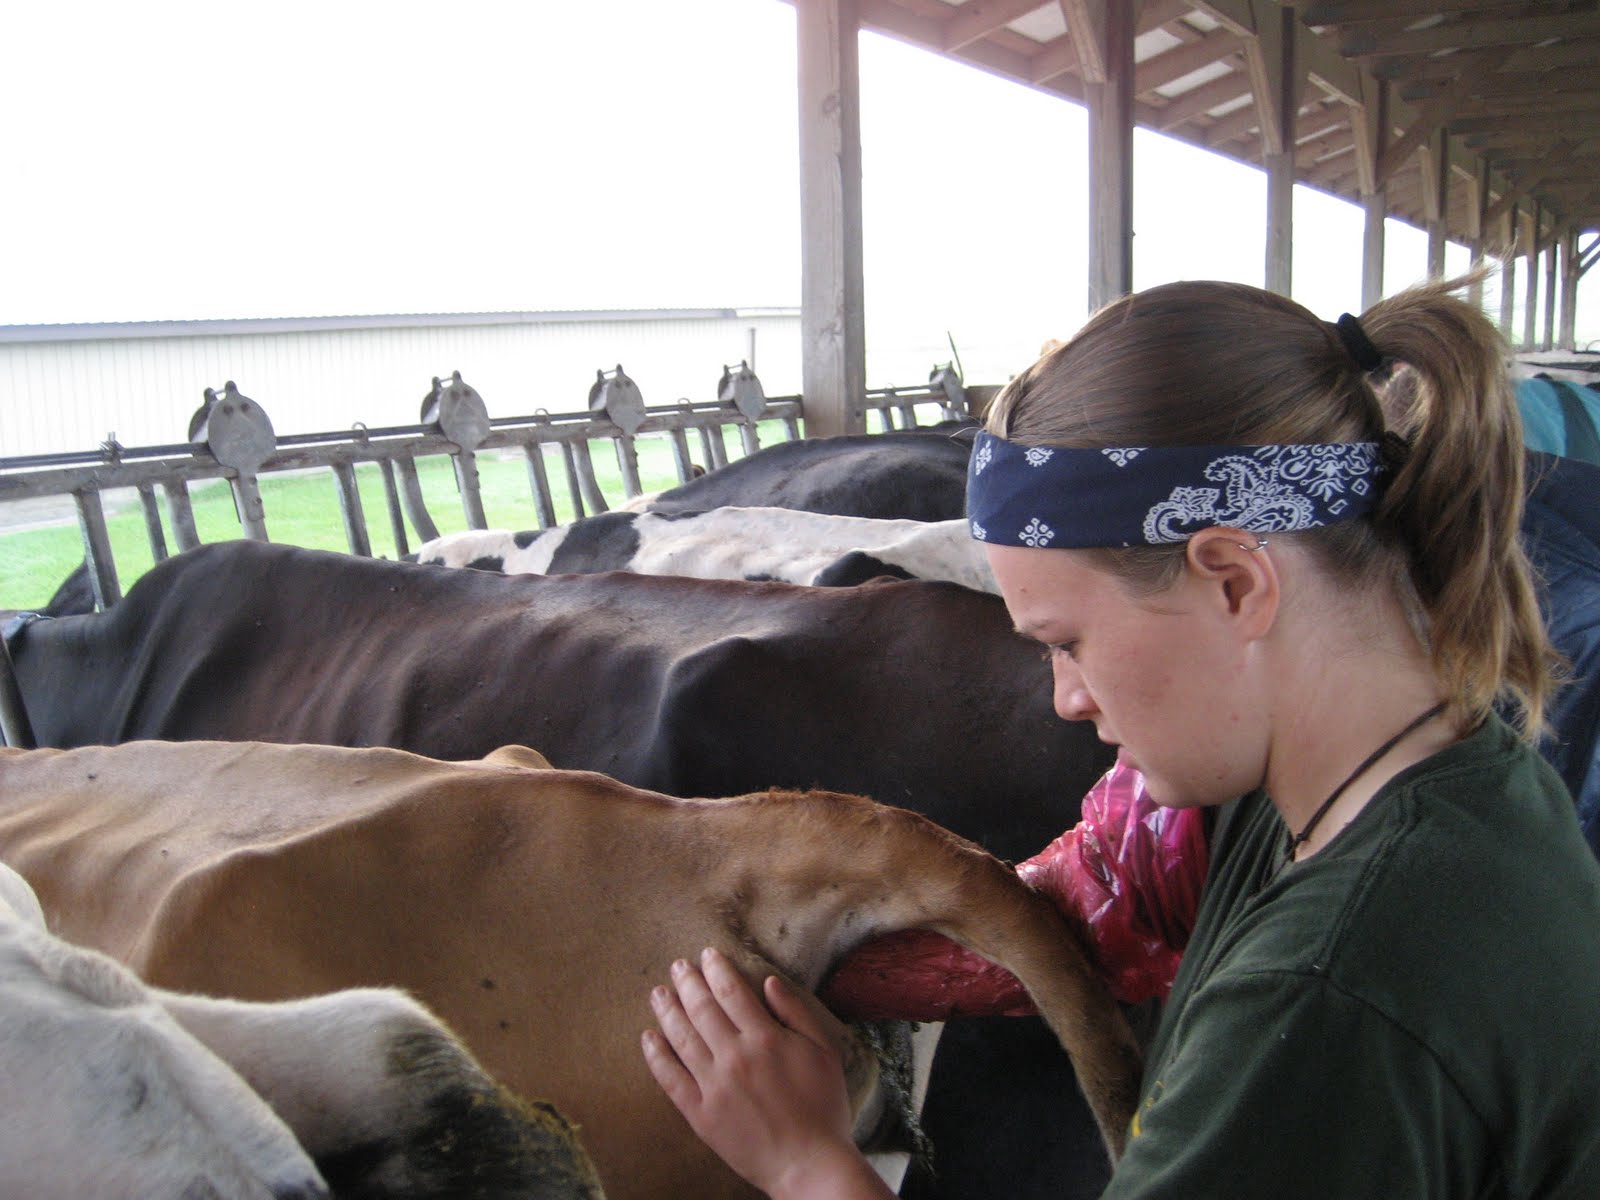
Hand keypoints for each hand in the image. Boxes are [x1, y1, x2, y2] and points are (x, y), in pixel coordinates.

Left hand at [641, 947, 891, 1198]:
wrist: (809, 1163)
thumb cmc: (824, 1107)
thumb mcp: (824, 1051)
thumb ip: (796, 1013)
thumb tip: (770, 982)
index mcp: (765, 1038)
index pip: (732, 992)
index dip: (717, 969)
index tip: (707, 954)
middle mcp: (735, 1056)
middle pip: (702, 1008)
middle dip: (688, 982)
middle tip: (678, 966)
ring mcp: (714, 1086)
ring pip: (682, 1038)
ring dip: (667, 1011)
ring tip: (658, 993)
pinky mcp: (700, 1114)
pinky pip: (671, 1079)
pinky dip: (656, 1056)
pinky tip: (648, 1038)